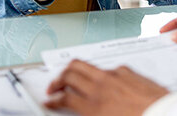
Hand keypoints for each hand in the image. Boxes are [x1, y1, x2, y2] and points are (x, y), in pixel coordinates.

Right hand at [45, 59, 167, 115]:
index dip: (53, 100)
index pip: (64, 98)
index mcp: (94, 106)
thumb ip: (91, 114)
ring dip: (73, 70)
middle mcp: (101, 87)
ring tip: (70, 77)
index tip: (49, 101)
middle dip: (57, 79)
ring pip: (84, 64)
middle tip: (53, 87)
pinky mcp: (127, 70)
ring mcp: (114, 75)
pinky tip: (101, 79)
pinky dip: (97, 72)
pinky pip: (106, 67)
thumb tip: (84, 112)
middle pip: (69, 73)